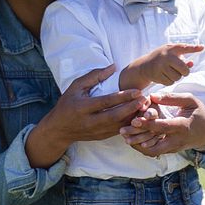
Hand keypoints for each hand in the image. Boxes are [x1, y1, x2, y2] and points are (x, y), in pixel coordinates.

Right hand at [26, 65, 142, 167]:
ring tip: (146, 107)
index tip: (137, 91)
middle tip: (145, 100)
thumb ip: (94, 76)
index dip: (122, 97)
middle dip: (132, 108)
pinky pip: (118, 131)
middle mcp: (90, 122)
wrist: (59, 129)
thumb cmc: (67, 104)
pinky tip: (139, 116)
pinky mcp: (101, 137)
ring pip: (119, 126)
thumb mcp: (76, 87)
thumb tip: (113, 66)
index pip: (106, 102)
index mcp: (83, 108)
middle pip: (115, 116)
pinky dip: (129, 124)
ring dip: (133, 117)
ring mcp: (96, 131)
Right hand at [119, 43, 203, 90]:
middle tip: (182, 71)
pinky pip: (170, 82)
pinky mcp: (156, 75)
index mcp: (170, 48)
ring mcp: (160, 66)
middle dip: (185, 72)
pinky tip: (163, 76)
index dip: (194, 48)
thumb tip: (192, 63)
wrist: (143, 66)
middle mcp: (166, 56)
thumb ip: (182, 58)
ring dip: (175, 77)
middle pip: (184, 69)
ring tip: (169, 72)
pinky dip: (169, 81)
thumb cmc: (161, 59)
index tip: (202, 47)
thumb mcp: (170, 55)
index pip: (184, 47)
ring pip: (177, 77)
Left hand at [120, 92, 204, 156]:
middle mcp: (178, 140)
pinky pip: (155, 152)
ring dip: (138, 146)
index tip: (134, 119)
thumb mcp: (190, 100)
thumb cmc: (198, 112)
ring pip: (153, 151)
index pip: (163, 126)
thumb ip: (172, 98)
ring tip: (125, 138)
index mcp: (183, 125)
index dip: (148, 124)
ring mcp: (174, 148)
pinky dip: (144, 147)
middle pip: (155, 143)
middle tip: (122, 131)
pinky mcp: (171, 151)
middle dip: (137, 138)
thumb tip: (152, 96)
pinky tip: (133, 140)